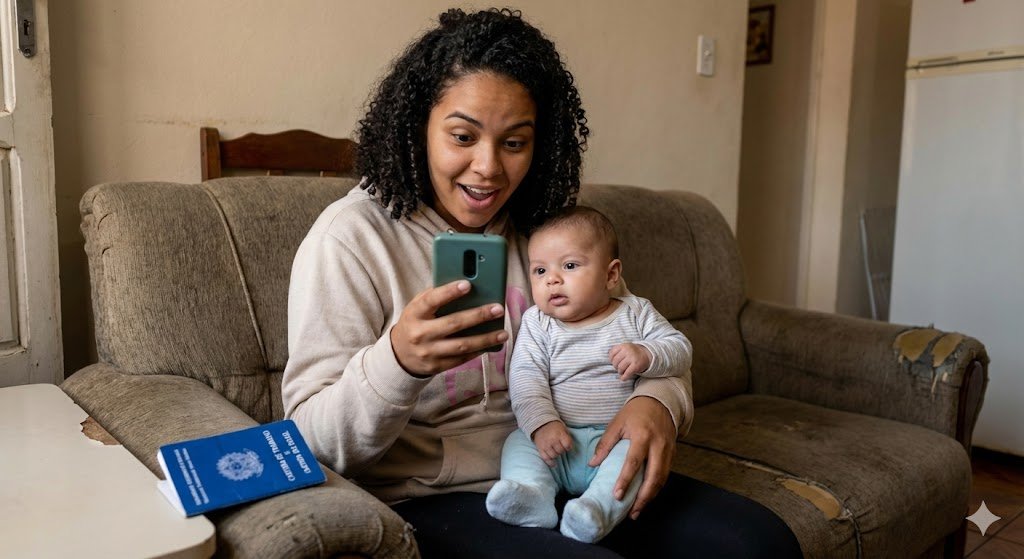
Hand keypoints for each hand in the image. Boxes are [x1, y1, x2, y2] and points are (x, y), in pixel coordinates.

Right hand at [390, 280, 507, 375]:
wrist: (399, 354)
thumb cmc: (415, 323)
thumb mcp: (417, 307)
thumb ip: (435, 296)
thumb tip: (466, 286)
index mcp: (414, 314)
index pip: (431, 300)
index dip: (449, 292)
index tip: (468, 284)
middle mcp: (420, 334)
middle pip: (453, 324)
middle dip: (478, 315)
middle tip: (498, 308)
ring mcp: (429, 352)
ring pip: (461, 345)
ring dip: (485, 339)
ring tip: (503, 333)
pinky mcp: (437, 366)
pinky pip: (462, 358)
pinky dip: (478, 351)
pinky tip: (491, 344)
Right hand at [532, 421, 571, 466]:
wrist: (541, 424)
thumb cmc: (555, 427)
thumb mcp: (563, 429)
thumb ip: (567, 438)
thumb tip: (570, 448)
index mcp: (559, 434)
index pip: (567, 445)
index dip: (569, 447)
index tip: (568, 446)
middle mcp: (552, 440)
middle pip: (560, 451)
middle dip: (562, 450)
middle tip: (561, 448)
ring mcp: (545, 445)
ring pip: (554, 455)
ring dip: (556, 455)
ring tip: (556, 452)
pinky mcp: (540, 449)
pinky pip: (545, 458)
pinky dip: (550, 462)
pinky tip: (554, 464)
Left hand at [589, 396, 675, 518]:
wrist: (660, 401)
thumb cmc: (635, 412)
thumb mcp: (617, 423)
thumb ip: (605, 444)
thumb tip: (593, 463)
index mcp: (642, 436)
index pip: (633, 462)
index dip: (626, 480)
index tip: (617, 495)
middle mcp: (658, 445)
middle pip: (653, 477)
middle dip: (643, 498)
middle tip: (631, 512)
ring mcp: (668, 450)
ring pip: (662, 479)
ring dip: (650, 497)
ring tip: (637, 510)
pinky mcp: (673, 454)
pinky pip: (666, 475)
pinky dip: (656, 488)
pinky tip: (646, 497)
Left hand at [609, 343, 650, 379]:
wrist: (646, 354)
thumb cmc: (633, 352)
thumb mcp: (625, 347)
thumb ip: (617, 349)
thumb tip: (607, 353)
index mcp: (623, 346)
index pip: (612, 354)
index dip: (611, 359)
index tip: (614, 362)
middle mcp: (627, 351)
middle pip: (615, 362)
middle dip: (616, 366)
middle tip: (619, 368)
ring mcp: (632, 358)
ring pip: (620, 368)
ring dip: (620, 372)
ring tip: (622, 371)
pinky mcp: (636, 366)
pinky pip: (627, 373)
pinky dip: (624, 377)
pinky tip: (623, 378)